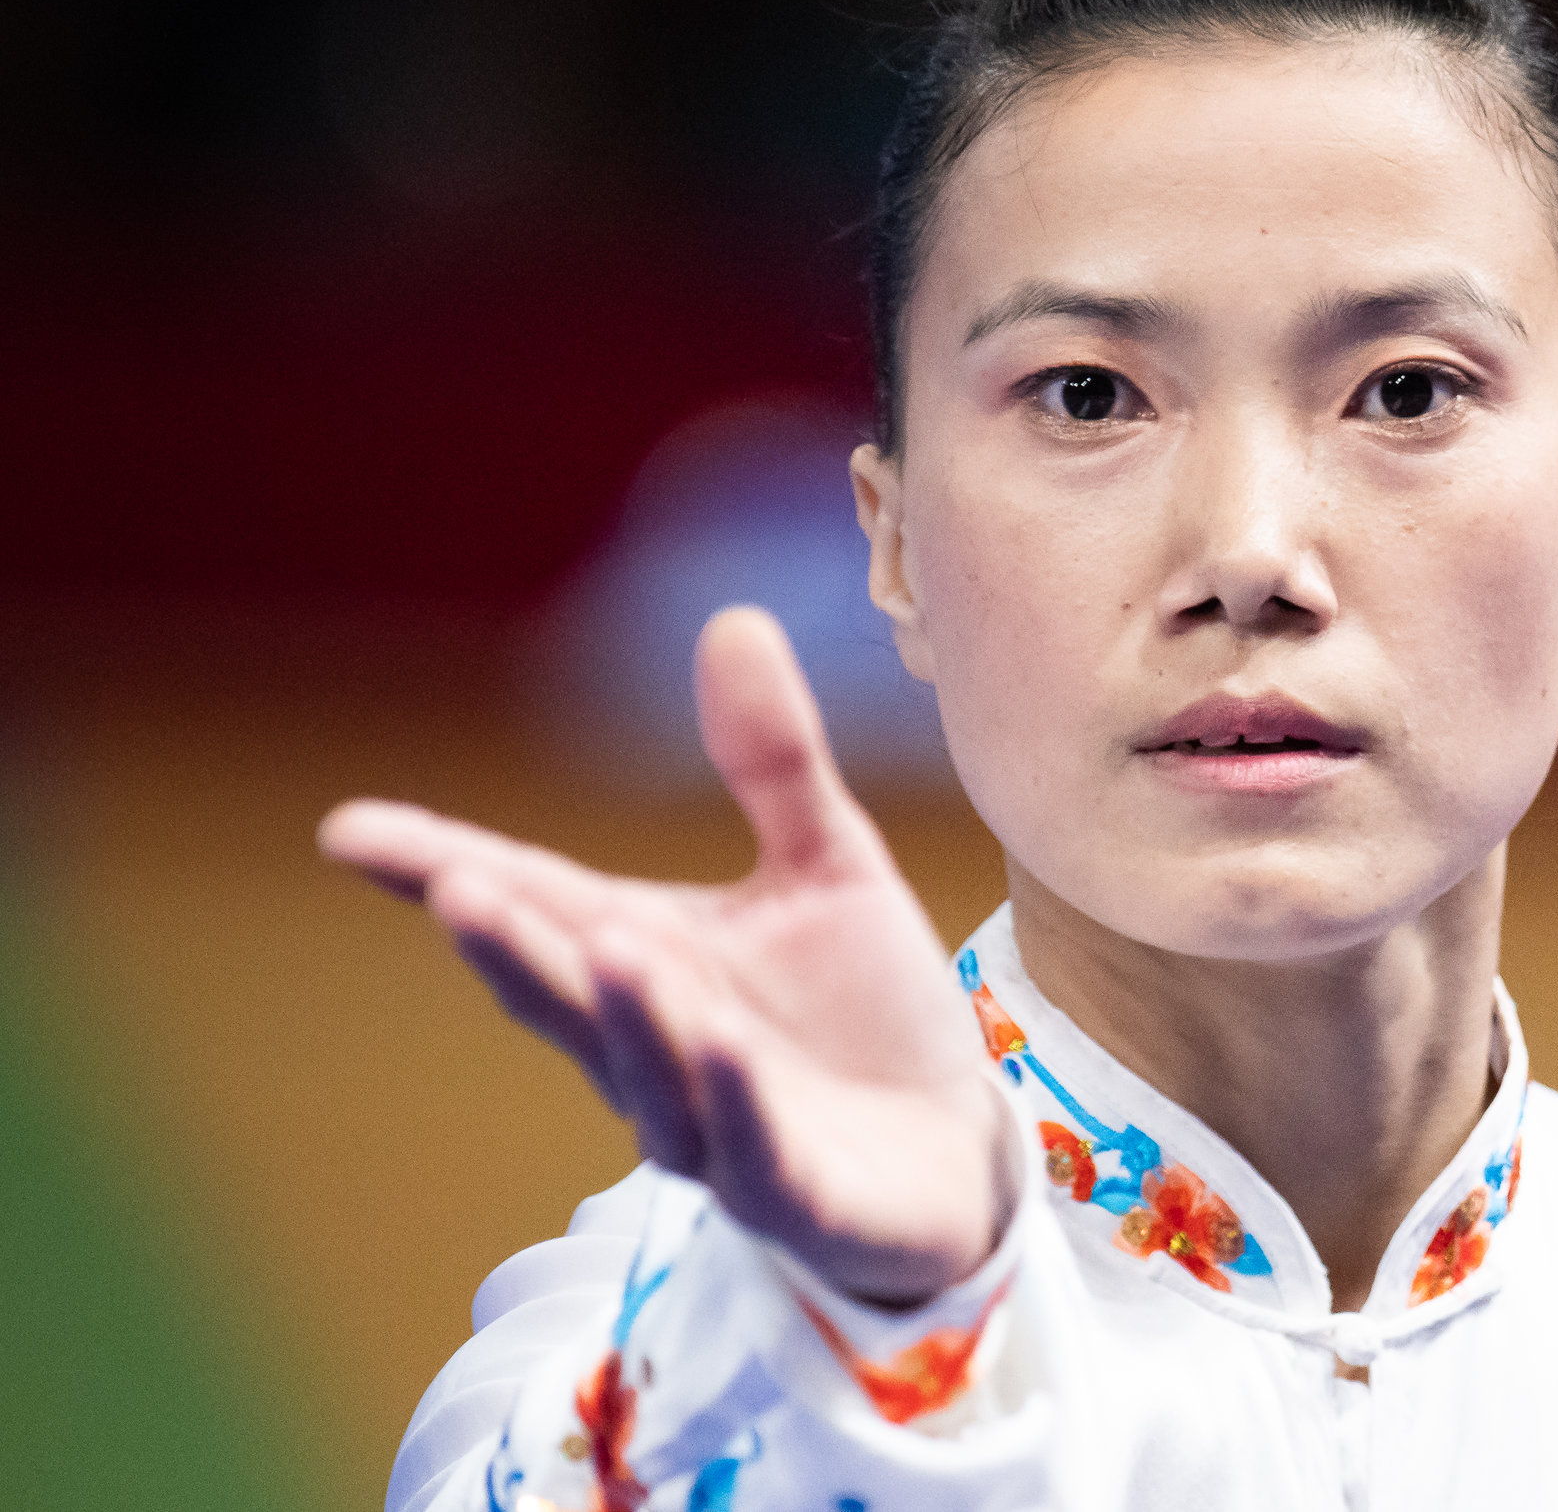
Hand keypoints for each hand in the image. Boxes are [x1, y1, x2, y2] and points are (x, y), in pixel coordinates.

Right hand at [319, 606, 1010, 1305]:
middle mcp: (658, 1048)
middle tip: (455, 885)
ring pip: (651, 1074)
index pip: (536, 904)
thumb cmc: (866, 1012)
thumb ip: (773, 763)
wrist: (956, 1150)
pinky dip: (731, 1098)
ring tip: (608, 943)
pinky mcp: (797, 1193)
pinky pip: (754, 1148)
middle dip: (513, 946)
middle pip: (567, 995)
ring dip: (625, 1015)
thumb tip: (732, 619)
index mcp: (650, 962)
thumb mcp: (829, 865)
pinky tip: (718, 1041)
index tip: (347, 830)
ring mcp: (718, 1128)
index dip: (441, 869)